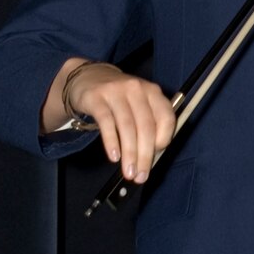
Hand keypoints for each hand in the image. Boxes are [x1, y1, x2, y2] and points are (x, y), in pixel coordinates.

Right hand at [53, 59, 176, 183]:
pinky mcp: (97, 98)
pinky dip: (111, 142)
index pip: (166, 117)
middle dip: (145, 155)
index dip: (164, 139)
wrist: (88, 77)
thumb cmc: (120, 98)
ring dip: (129, 153)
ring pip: (127, 127)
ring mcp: (116, 92)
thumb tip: (151, 157)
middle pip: (146, 126)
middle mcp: (137, 89)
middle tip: (141, 175)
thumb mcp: (138, 105)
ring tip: (129, 171)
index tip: (156, 157)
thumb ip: (148, 125)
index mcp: (153, 92)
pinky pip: (106, 122)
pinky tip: (114, 156)